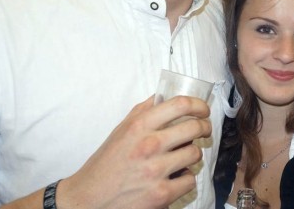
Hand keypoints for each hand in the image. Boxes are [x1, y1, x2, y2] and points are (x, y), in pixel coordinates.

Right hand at [58, 96, 210, 208]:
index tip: (203, 110)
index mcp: (139, 126)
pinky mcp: (161, 194)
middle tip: (204, 131)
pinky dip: (185, 179)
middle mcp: (149, 145)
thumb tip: (163, 95)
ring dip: (193, 154)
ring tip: (183, 156)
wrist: (88, 200)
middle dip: (204, 128)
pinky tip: (175, 177)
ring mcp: (156, 170)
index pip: (180, 104)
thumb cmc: (106, 164)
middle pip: (194, 127)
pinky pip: (190, 180)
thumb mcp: (121, 130)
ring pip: (195, 153)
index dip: (199, 104)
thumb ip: (143, 111)